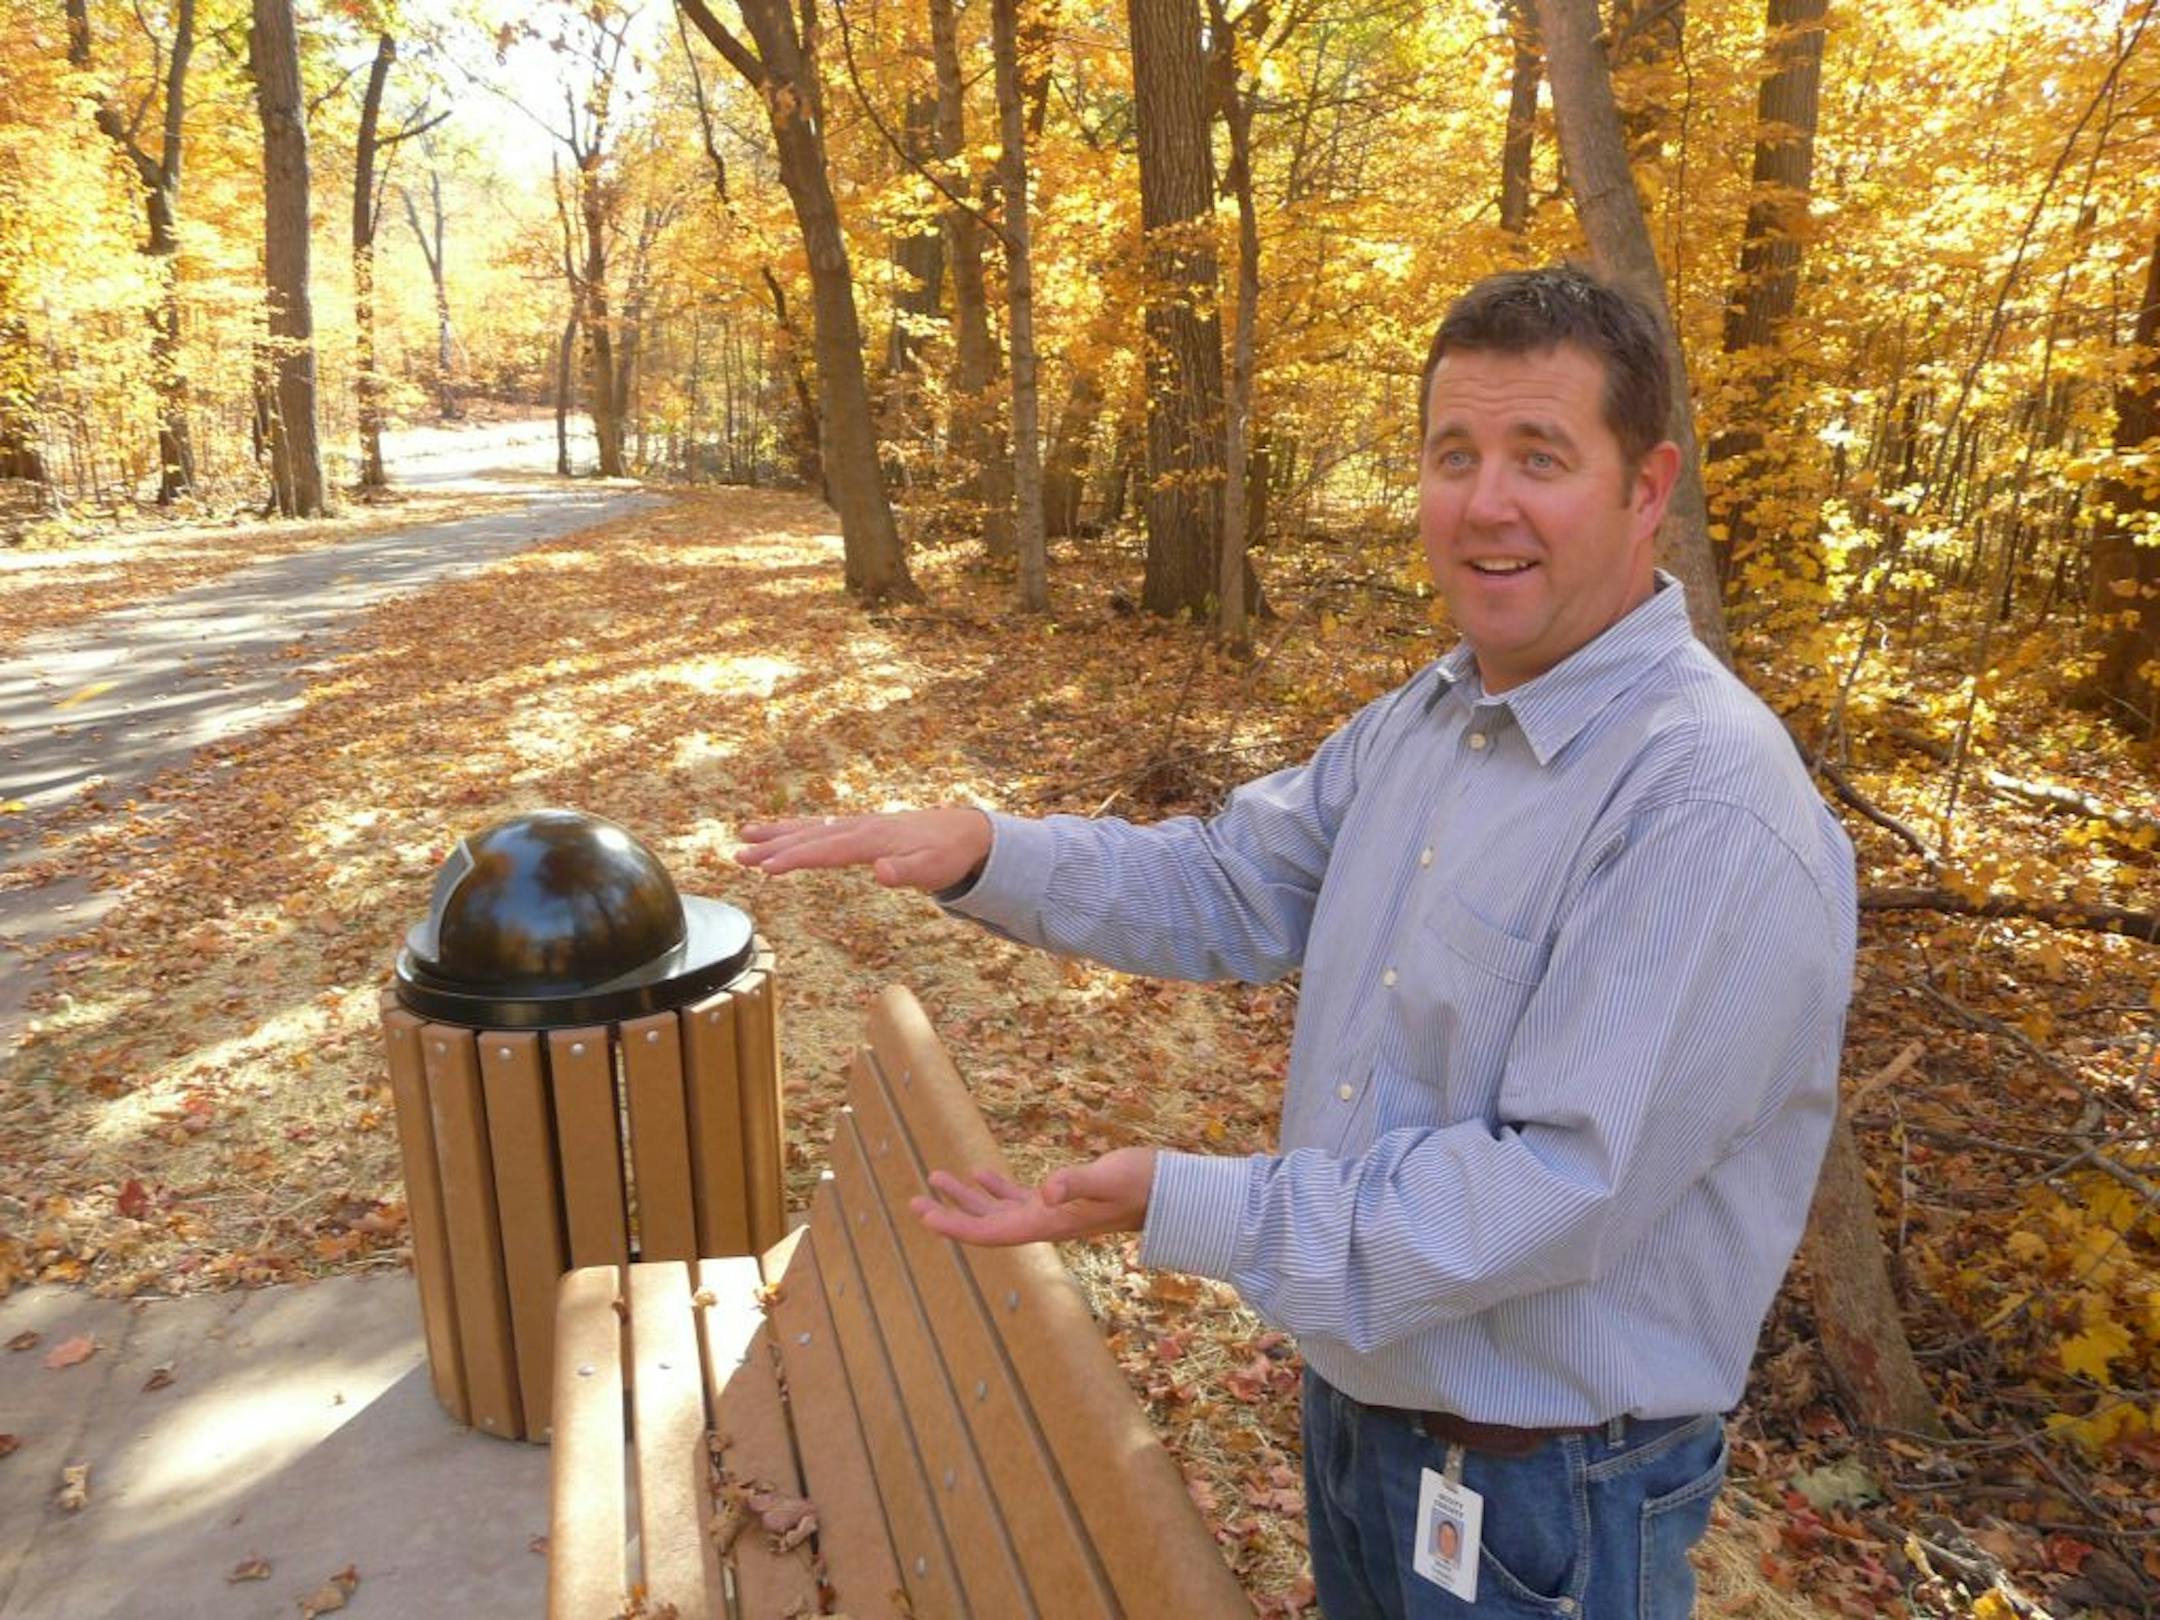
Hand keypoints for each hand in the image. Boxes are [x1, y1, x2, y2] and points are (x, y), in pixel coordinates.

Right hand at [733, 807, 992, 891]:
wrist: (964, 832)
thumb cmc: (947, 855)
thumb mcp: (934, 869)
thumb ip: (907, 871)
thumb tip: (880, 871)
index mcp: (872, 839)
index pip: (826, 850)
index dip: (796, 860)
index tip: (766, 869)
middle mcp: (859, 828)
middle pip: (809, 837)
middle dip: (773, 847)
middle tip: (738, 857)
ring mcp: (857, 825)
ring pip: (810, 828)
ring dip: (777, 834)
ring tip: (744, 837)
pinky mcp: (858, 828)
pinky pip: (819, 827)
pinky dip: (795, 829)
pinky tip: (778, 833)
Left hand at [909, 1148, 1157, 1246]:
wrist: (1171, 1193)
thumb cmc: (1141, 1184)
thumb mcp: (1107, 1178)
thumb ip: (1076, 1183)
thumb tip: (1047, 1190)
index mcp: (1047, 1224)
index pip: (990, 1232)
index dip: (954, 1225)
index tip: (923, 1214)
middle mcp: (1044, 1224)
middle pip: (985, 1226)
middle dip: (949, 1213)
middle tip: (913, 1200)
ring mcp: (1052, 1214)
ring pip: (998, 1211)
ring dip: (967, 1198)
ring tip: (935, 1178)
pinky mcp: (1062, 1201)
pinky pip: (1019, 1200)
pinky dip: (995, 1189)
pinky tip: (981, 1174)